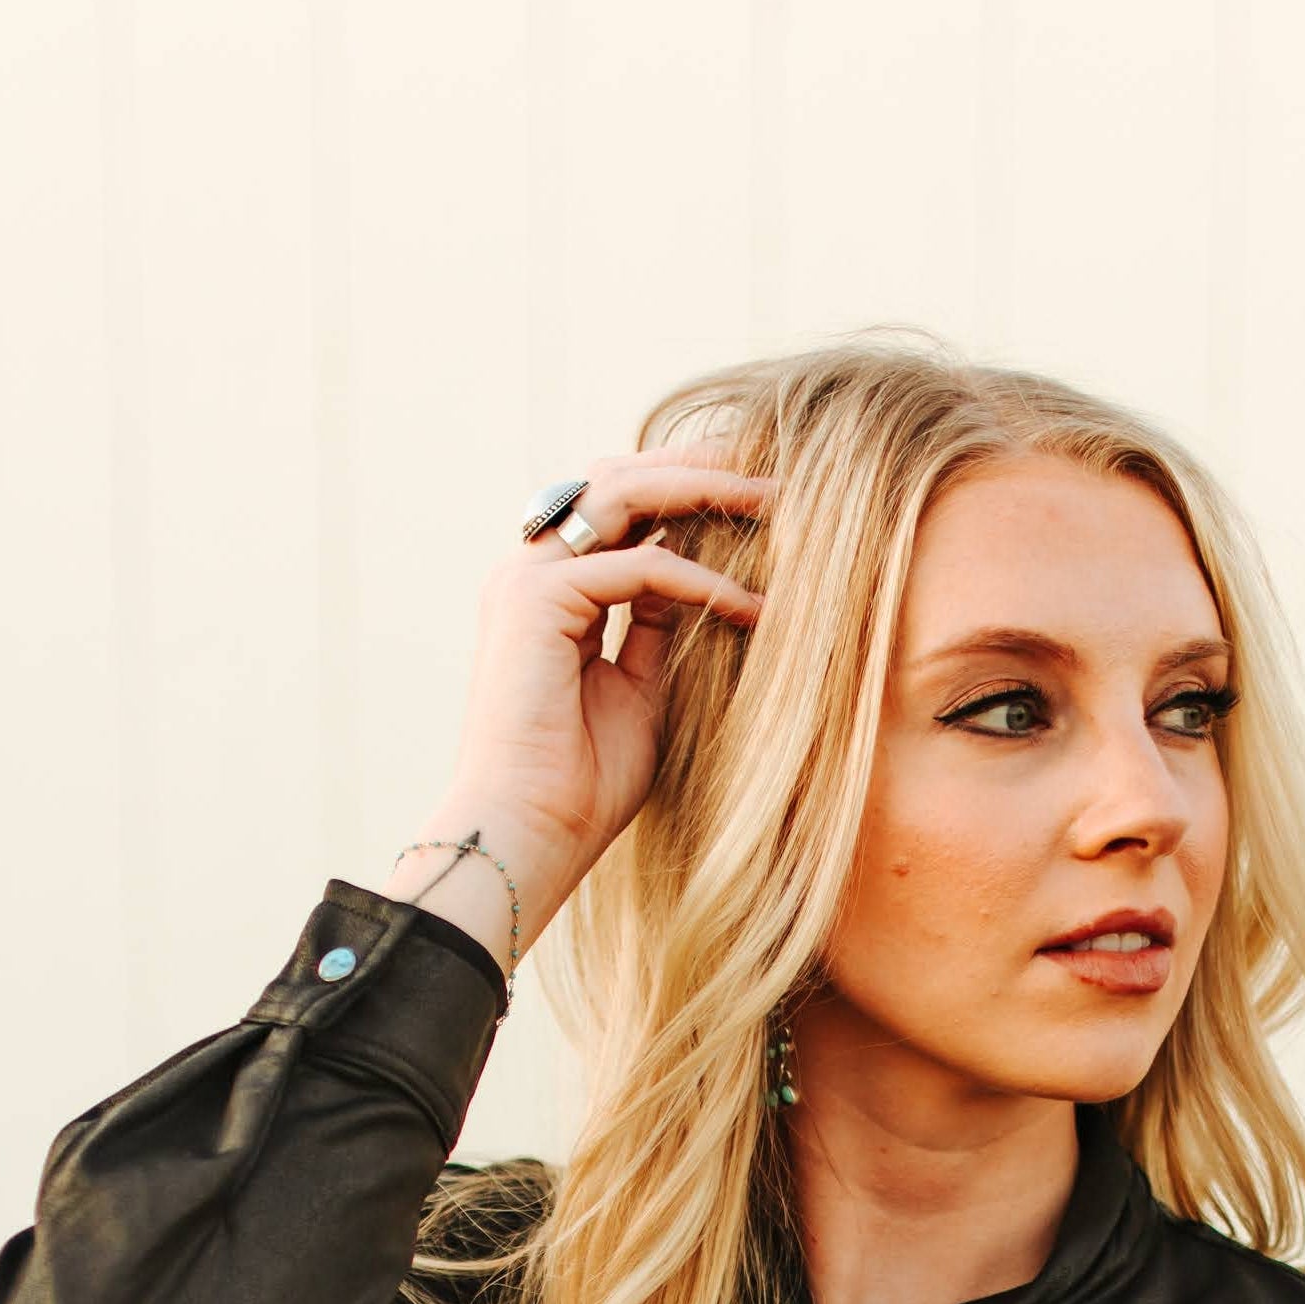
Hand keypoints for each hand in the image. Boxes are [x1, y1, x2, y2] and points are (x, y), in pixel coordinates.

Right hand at [373, 456, 772, 957]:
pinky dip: (704, 582)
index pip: (618, 508)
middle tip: (775, 473)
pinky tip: (754, 608)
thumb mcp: (638, 692)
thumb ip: (656, 630)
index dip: (687, 491)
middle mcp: (531, 572)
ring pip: (624, 496)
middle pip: (619, 479)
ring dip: (706, 491)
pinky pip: (641, 567)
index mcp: (550, 590)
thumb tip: (697, 582)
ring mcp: (528, 580)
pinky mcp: (537, 601)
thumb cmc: (581, 788)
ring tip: (777, 502)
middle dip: (700, 467)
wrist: (530, 836)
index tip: (759, 498)